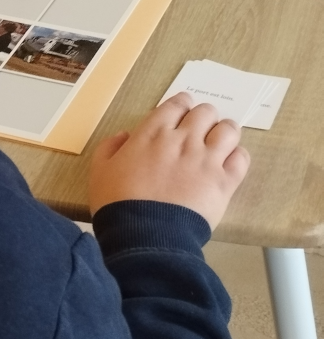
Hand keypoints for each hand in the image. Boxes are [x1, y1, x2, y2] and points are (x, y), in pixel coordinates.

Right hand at [89, 92, 249, 229]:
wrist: (143, 236)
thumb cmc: (118, 202)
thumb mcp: (100, 169)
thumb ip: (110, 146)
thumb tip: (125, 136)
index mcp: (152, 132)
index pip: (176, 104)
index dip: (182, 105)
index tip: (181, 113)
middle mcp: (182, 139)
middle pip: (205, 112)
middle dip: (203, 118)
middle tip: (200, 131)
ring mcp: (205, 159)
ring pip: (228, 130)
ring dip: (224, 132)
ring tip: (220, 143)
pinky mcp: (223, 183)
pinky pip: (241, 159)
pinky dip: (237, 156)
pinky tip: (229, 163)